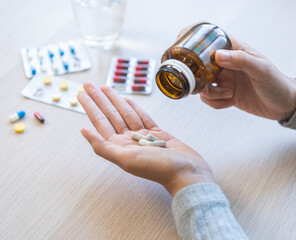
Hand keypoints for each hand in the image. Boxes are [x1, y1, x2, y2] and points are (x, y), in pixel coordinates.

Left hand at [78, 83, 213, 196]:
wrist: (187, 173)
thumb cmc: (158, 169)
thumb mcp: (126, 159)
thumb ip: (103, 146)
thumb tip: (83, 131)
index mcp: (119, 147)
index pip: (101, 122)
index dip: (91, 106)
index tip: (82, 93)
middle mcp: (129, 141)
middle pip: (111, 115)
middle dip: (100, 99)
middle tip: (88, 85)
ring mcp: (143, 137)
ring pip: (126, 113)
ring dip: (115, 100)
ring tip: (105, 87)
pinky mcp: (157, 133)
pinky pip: (142, 117)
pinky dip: (134, 107)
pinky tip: (127, 100)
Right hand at [178, 24, 295, 120]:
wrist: (284, 106)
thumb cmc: (276, 83)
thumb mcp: (261, 69)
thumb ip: (240, 60)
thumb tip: (217, 55)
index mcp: (235, 50)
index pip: (210, 38)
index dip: (194, 38)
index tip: (181, 45)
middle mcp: (226, 63)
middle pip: (199, 65)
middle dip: (198, 76)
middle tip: (206, 83)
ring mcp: (224, 79)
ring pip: (202, 85)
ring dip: (210, 93)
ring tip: (228, 94)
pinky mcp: (224, 94)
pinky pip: (209, 99)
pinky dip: (216, 103)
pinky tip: (230, 102)